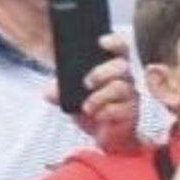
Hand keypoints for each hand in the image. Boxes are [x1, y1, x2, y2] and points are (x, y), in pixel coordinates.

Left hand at [47, 33, 139, 152]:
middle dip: (101, 72)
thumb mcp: (73, 99)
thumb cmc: (94, 111)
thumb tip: (48, 92)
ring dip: (100, 96)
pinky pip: (121, 108)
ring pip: (120, 87)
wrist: (106, 137)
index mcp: (112, 69)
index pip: (120, 48)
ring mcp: (130, 96)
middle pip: (121, 66)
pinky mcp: (131, 112)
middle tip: (86, 83)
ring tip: (87, 107)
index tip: (100, 42)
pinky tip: (97, 116)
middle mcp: (125, 79)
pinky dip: (105, 112)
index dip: (113, 42)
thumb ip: (62, 93)